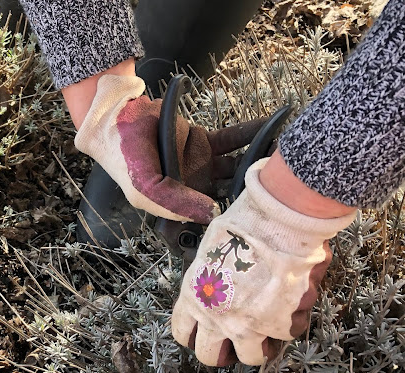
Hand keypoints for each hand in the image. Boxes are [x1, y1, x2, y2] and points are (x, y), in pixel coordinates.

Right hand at [75, 74, 267, 223]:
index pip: (210, 220)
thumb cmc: (125, 158)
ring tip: (287, 159)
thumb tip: (212, 214)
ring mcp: (200, 165)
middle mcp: (193, 189)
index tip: (259, 221)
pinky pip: (233, 139)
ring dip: (260, 162)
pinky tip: (271, 125)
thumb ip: (175, 203)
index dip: (233, 221)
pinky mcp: (205, 141)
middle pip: (230, 195)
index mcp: (179, 207)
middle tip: (285, 191)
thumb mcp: (144, 188)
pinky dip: (251, 131)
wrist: (117, 118)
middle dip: (256, 195)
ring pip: (237, 167)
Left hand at [171, 159, 356, 365]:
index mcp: (194, 297)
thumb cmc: (240, 227)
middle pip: (208, 355)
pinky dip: (290, 322)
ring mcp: (247, 326)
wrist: (274, 225)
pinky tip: (291, 304)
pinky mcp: (279, 325)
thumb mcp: (208, 250)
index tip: (201, 333)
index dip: (192, 334)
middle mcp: (216, 318)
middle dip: (221, 351)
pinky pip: (286, 335)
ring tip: (267, 329)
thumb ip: (209, 275)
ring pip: (250, 357)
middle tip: (234, 338)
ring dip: (259, 345)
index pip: (182, 331)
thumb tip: (218, 278)